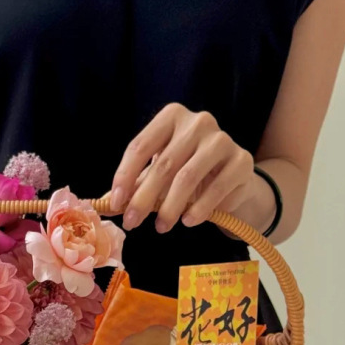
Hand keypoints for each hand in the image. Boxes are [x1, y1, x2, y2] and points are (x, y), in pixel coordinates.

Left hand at [108, 103, 255, 232]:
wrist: (230, 179)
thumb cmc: (185, 174)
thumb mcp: (155, 177)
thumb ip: (131, 188)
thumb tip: (102, 206)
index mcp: (170, 117)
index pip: (140, 146)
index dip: (124, 177)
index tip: (116, 204)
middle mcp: (198, 122)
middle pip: (163, 164)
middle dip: (144, 199)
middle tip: (133, 223)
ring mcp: (222, 139)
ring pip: (188, 177)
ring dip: (170, 207)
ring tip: (161, 227)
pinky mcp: (242, 160)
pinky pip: (216, 188)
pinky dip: (199, 209)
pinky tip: (188, 222)